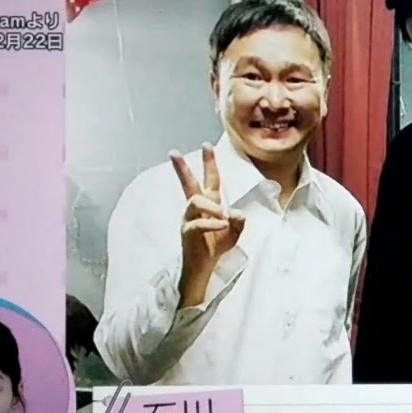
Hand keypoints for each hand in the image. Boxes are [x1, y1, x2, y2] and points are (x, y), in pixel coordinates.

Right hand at [171, 143, 246, 276]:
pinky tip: (221, 225)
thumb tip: (234, 212)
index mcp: (210, 204)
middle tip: (173, 152)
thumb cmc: (217, 246)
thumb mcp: (234, 231)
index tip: (207, 145)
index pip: (210, 180)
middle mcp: (197, 209)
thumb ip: (238, 220)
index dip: (210, 163)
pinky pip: (198, 223)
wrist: (206, 267)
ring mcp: (189, 219)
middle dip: (182, 168)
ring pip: (195, 201)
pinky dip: (212, 223)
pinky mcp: (187, 232)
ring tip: (223, 217)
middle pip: (189, 184)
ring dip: (212, 207)